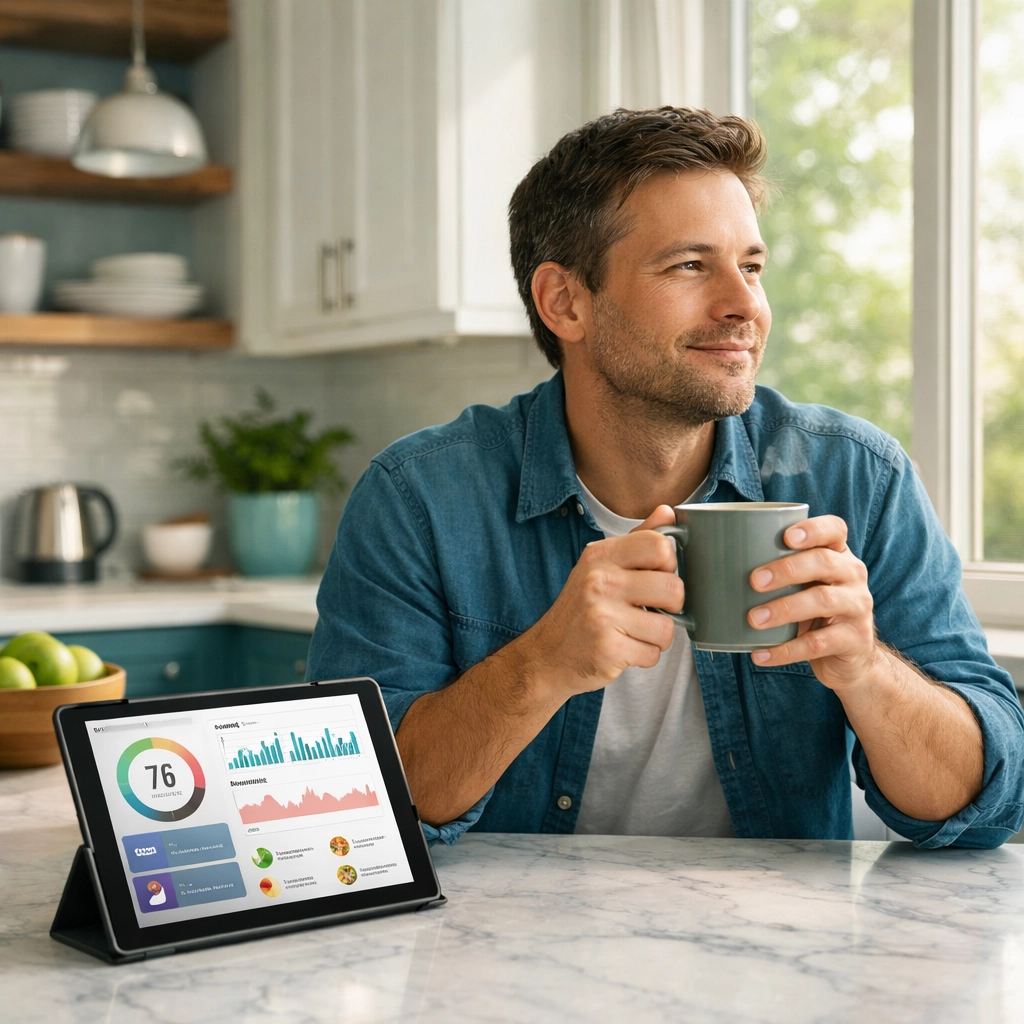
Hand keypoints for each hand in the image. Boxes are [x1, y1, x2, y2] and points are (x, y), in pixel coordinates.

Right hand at [525, 504, 682, 700]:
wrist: (546, 655)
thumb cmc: (579, 610)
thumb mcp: (599, 567)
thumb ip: (637, 541)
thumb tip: (667, 513)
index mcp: (600, 555)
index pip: (659, 545)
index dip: (668, 564)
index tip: (656, 576)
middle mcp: (599, 581)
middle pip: (673, 588)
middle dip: (671, 606)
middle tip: (650, 609)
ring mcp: (602, 616)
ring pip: (667, 627)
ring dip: (657, 636)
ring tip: (635, 632)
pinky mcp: (608, 649)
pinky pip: (654, 654)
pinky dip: (644, 656)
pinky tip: (624, 648)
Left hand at [746, 515, 878, 690]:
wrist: (850, 657)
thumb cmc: (813, 611)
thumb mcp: (804, 585)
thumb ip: (776, 569)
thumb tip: (713, 561)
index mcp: (839, 555)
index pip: (834, 530)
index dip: (813, 529)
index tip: (785, 536)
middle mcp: (853, 576)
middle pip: (824, 562)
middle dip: (786, 569)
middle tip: (753, 580)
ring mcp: (857, 607)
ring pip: (823, 602)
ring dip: (784, 609)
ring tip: (754, 619)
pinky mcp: (854, 640)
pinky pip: (817, 644)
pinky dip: (785, 650)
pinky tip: (760, 654)